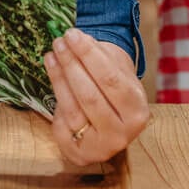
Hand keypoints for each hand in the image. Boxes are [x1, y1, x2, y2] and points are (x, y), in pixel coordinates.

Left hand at [44, 28, 148, 165]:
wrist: (113, 120)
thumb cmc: (114, 87)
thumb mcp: (117, 68)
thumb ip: (99, 55)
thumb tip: (75, 38)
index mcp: (137, 111)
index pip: (110, 79)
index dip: (88, 55)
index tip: (72, 34)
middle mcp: (122, 133)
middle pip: (89, 96)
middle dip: (71, 65)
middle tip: (58, 42)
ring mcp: (101, 147)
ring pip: (73, 110)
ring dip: (59, 78)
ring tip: (51, 55)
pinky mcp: (80, 154)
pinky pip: (62, 124)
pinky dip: (56, 99)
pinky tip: (53, 77)